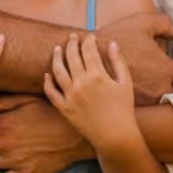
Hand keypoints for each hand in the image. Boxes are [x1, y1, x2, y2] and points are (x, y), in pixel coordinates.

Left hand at [45, 35, 141, 158]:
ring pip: (58, 70)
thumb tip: (112, 43)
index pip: (88, 50)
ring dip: (56, 57)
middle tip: (72, 36)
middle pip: (72, 56)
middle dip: (72, 43)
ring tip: (57, 49)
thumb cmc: (124, 109)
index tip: (89, 36)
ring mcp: (71, 96)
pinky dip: (47, 82)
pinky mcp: (64, 108)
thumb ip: (118, 61)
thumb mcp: (125, 82)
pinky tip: (47, 74)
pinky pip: (51, 93)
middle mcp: (81, 83)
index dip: (88, 40)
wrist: (115, 136)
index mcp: (97, 76)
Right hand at [105, 12, 172, 104]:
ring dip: (160, 97)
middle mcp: (159, 88)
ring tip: (155, 91)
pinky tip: (140, 96)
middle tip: (168, 82)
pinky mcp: (131, 106)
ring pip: (161, 105)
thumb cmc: (119, 37)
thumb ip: (165, 25)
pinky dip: (145, 104)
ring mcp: (145, 100)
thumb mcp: (144, 23)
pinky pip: (146, 110)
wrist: (91, 54)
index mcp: (166, 69)